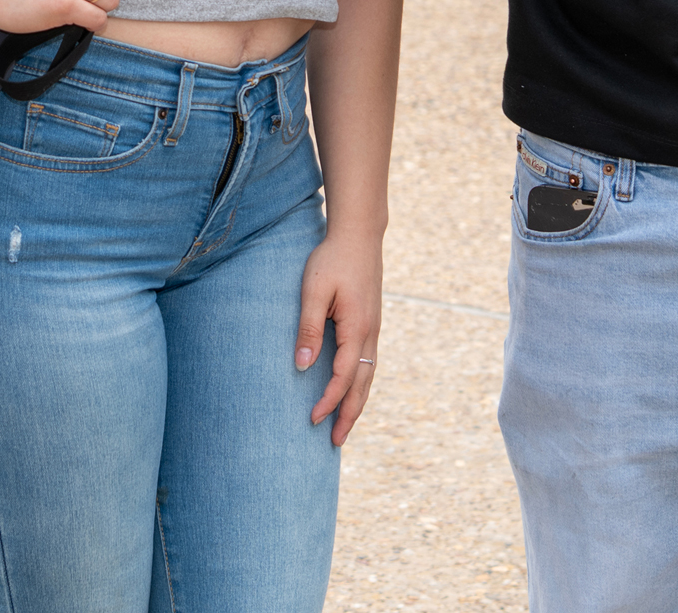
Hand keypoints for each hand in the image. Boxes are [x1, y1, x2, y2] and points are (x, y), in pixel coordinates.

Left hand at [296, 229, 383, 444]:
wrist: (359, 235)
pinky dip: (361, 384)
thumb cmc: (332, 260)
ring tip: (345, 426)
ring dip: (357, 403)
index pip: (342, 376)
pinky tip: (352, 391)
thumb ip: (309, 329)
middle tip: (335, 442)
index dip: (328, 400)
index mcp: (357, 328)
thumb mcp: (313, 291)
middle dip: (349, 415)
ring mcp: (374, 329)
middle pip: (362, 385)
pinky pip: (368, 363)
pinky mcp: (372, 324)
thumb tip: (302, 366)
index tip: (313, 419)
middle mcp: (371, 334)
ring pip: (368, 376)